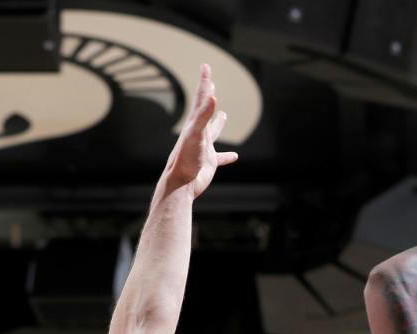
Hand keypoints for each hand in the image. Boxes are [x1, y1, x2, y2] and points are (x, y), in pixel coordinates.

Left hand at [162, 64, 237, 199]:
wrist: (181, 183)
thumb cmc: (186, 159)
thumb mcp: (196, 134)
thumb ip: (204, 116)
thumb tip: (212, 96)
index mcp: (195, 123)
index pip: (201, 98)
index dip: (204, 81)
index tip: (205, 66)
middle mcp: (199, 133)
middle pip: (205, 110)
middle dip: (208, 95)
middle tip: (210, 82)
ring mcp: (204, 148)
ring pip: (213, 132)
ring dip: (218, 122)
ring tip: (223, 115)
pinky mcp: (209, 163)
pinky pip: (220, 158)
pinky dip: (227, 156)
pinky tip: (234, 157)